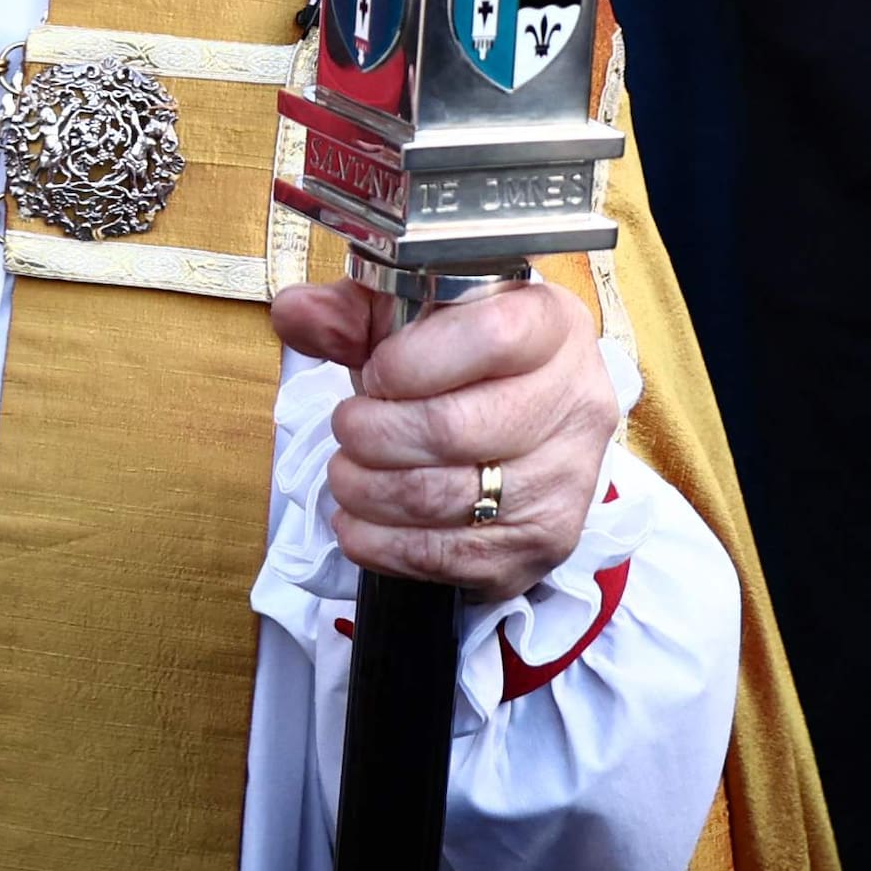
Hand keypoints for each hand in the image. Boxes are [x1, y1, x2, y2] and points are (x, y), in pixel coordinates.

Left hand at [273, 275, 611, 598]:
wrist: (524, 430)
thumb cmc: (462, 366)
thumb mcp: (411, 321)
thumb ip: (351, 314)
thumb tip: (295, 313)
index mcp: (552, 326)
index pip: (490, 338)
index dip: (408, 362)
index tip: (372, 374)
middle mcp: (575, 402)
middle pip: (451, 428)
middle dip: (370, 434)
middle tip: (347, 430)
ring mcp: (566, 481)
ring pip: (440, 497)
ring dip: (366, 490)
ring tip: (347, 474)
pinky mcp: (542, 544)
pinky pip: (445, 556)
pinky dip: (380, 543)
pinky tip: (360, 522)